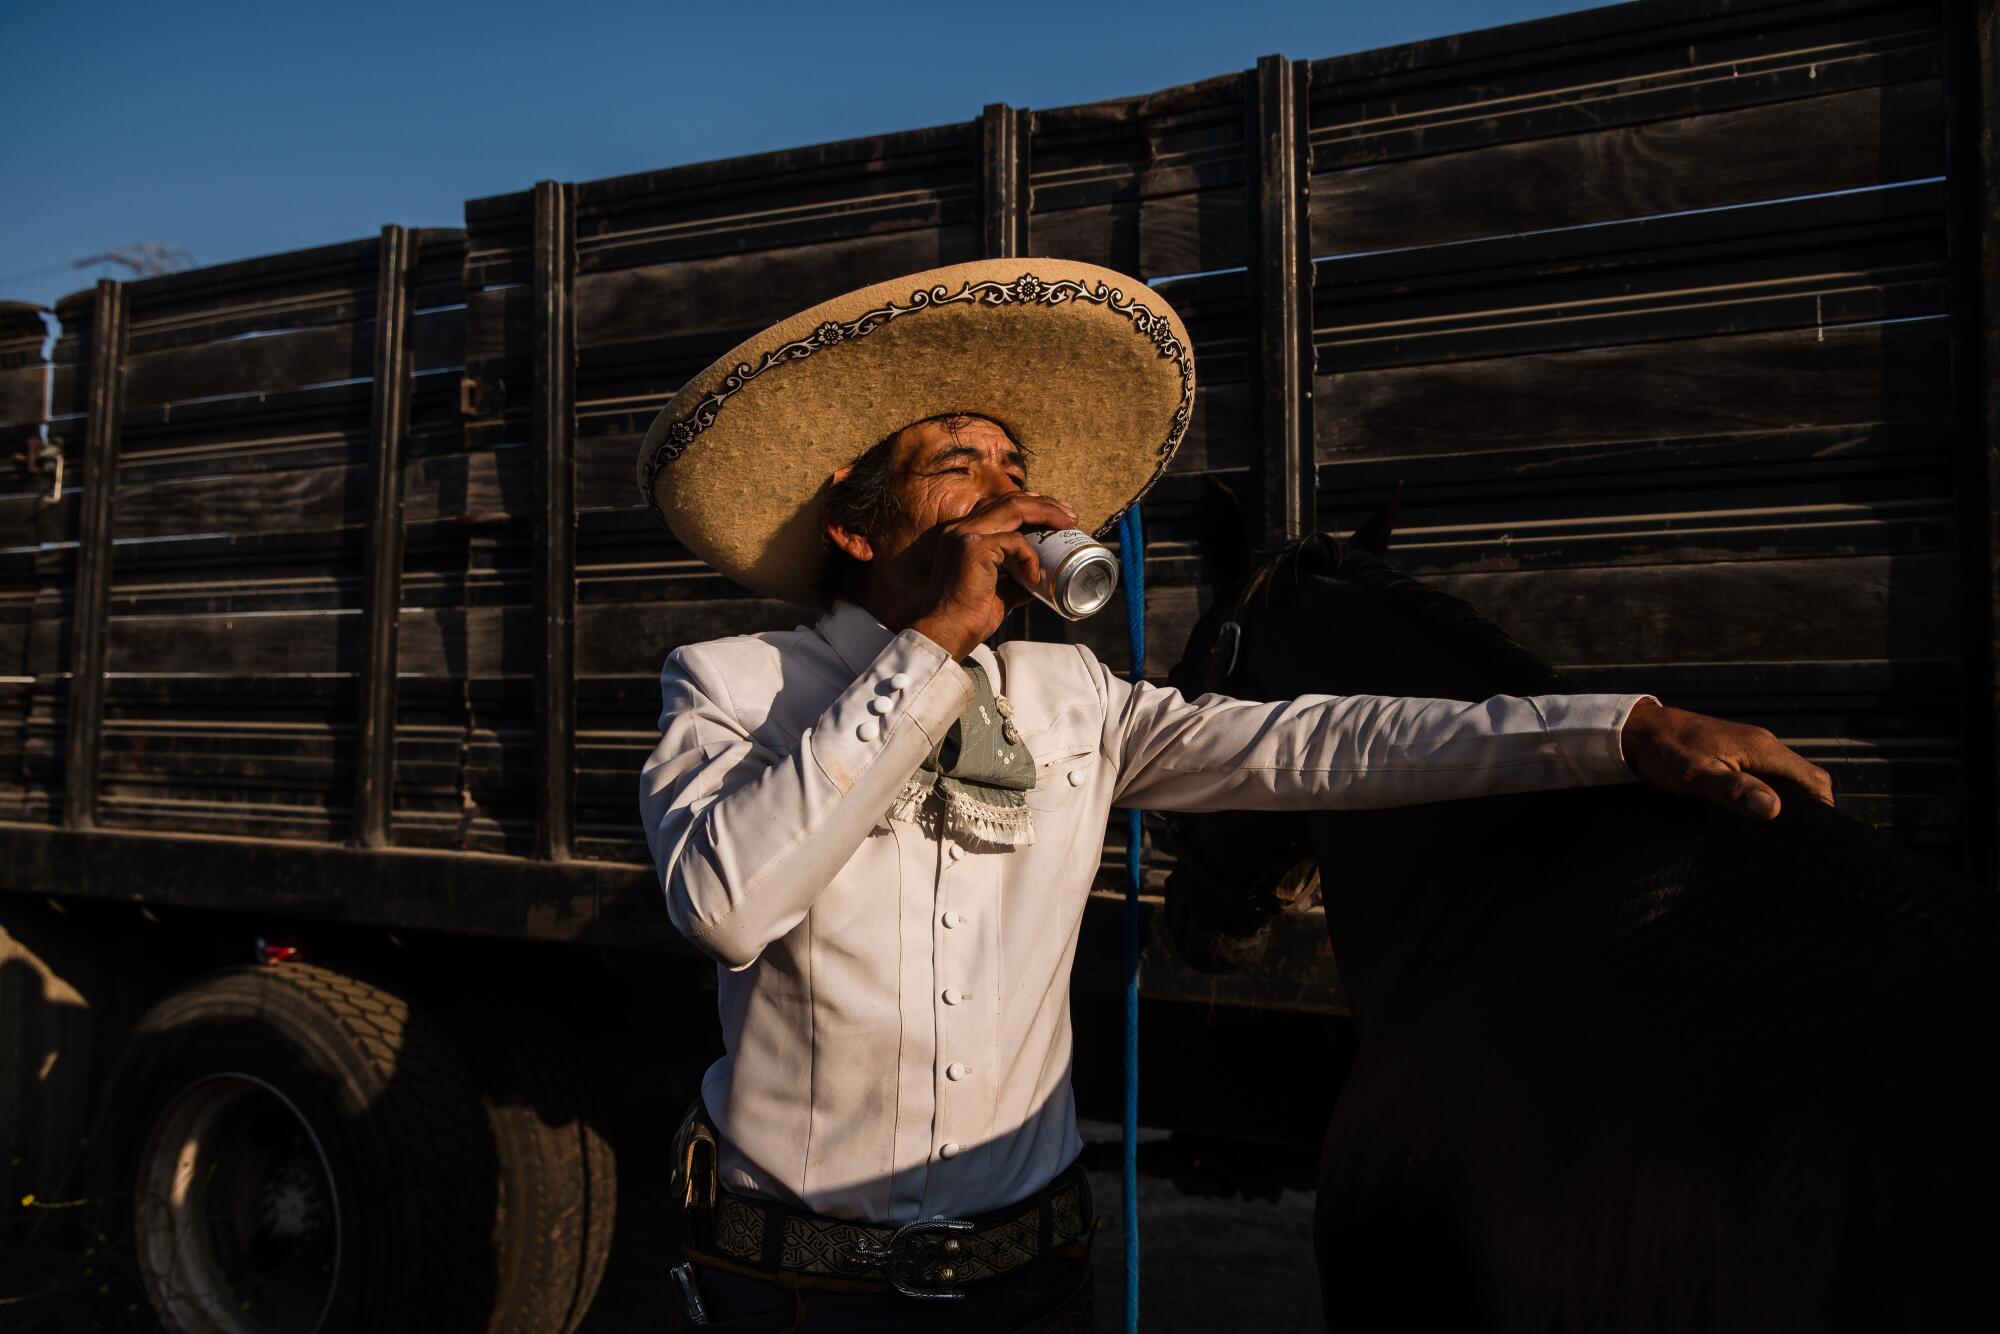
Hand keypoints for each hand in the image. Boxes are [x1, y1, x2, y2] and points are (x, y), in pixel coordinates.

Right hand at [909, 492, 1076, 657]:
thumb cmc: (967, 619)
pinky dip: (1030, 557)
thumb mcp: (997, 593)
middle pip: (1009, 500)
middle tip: (1070, 515)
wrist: (945, 635)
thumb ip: (1013, 582)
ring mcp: (965, 534)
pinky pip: (1015, 541)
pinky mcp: (974, 548)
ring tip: (1068, 523)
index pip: (997, 506)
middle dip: (1044, 504)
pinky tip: (1034, 578)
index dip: (1028, 504)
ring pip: (1014, 508)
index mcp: (961, 536)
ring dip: (1045, 513)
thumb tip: (1036, 580)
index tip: (1055, 513)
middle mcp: (959, 528)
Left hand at [1620, 699, 1834, 819]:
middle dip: (1807, 808)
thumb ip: (1735, 790)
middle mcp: (1763, 746)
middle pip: (1803, 780)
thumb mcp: (1697, 775)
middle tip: (1794, 841)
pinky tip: (1751, 814)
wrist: (1638, 729)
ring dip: (1785, 801)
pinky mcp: (1734, 753)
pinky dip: (1766, 793)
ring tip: (1774, 832)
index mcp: (1763, 749)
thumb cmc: (1666, 752)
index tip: (1814, 837)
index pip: (1814, 780)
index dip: (1823, 809)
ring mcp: (1749, 748)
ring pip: (1783, 778)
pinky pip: (1764, 775)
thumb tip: (1773, 809)